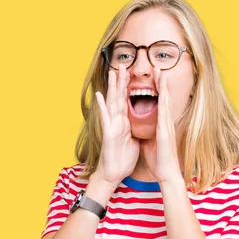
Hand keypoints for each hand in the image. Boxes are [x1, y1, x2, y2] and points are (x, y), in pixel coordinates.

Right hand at [94, 64, 139, 186]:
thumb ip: (134, 129)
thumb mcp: (133, 140)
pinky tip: (99, 95)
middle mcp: (117, 122)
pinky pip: (106, 118)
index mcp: (125, 123)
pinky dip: (102, 106)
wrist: (114, 174)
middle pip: (119, 97)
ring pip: (112, 103)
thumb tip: (140, 123)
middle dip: (121, 81)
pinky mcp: (108, 134)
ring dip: (112, 87)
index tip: (131, 74)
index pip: (127, 101)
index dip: (129, 87)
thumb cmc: (122, 159)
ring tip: (112, 73)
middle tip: (122, 65)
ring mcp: (112, 126)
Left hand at [141, 68, 182, 183]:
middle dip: (161, 83)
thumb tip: (143, 126)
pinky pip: (163, 114)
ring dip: (163, 87)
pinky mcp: (165, 132)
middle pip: (164, 98)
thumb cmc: (158, 159)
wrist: (165, 173)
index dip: (157, 90)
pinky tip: (162, 92)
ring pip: (165, 101)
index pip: (159, 103)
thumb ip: (147, 131)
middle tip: (158, 68)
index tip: (154, 77)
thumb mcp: (150, 141)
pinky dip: (163, 101)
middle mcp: (165, 122)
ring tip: (161, 73)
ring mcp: (167, 126)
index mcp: (161, 124)